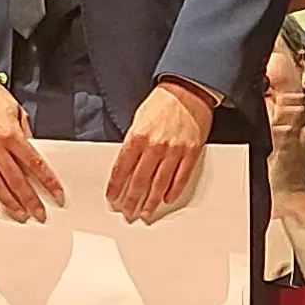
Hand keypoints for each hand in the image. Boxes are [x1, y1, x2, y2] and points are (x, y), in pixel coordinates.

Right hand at [0, 72, 57, 225]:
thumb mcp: (14, 108)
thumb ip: (23, 131)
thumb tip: (29, 149)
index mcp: (11, 134)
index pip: (35, 165)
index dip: (48, 182)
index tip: (57, 195)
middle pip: (16, 181)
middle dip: (30, 200)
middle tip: (39, 214)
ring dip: (9, 203)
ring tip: (19, 215)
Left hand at [104, 81, 215, 222]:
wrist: (188, 91)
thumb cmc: (162, 103)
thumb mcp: (139, 119)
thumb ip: (133, 142)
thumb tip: (126, 164)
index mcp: (138, 136)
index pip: (122, 167)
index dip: (116, 185)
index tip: (112, 197)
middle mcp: (155, 145)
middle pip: (140, 180)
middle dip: (132, 199)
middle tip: (128, 212)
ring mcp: (174, 150)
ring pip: (160, 183)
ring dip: (151, 201)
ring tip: (145, 213)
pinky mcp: (191, 152)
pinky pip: (181, 177)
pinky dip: (174, 190)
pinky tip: (167, 199)